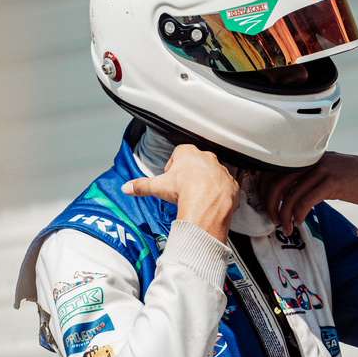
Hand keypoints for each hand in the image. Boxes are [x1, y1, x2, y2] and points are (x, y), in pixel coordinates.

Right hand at [122, 144, 238, 242]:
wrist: (206, 203)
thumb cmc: (184, 190)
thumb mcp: (158, 187)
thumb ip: (141, 185)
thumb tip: (127, 187)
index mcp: (188, 153)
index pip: (179, 153)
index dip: (174, 166)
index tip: (171, 178)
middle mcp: (206, 158)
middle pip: (197, 162)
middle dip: (191, 173)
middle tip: (183, 188)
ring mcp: (221, 170)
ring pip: (213, 173)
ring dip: (207, 182)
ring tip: (198, 197)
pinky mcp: (231, 183)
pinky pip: (226, 186)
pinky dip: (220, 193)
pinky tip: (212, 202)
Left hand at [262, 151, 357, 235]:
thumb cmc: (350, 180)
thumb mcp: (324, 174)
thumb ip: (305, 180)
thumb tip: (284, 196)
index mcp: (306, 157)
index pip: (274, 171)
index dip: (265, 191)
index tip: (267, 207)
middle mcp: (311, 160)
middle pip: (278, 182)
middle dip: (271, 205)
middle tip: (274, 220)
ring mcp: (322, 169)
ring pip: (292, 194)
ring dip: (285, 215)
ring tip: (287, 227)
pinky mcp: (333, 182)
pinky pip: (308, 200)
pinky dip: (299, 213)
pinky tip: (300, 222)